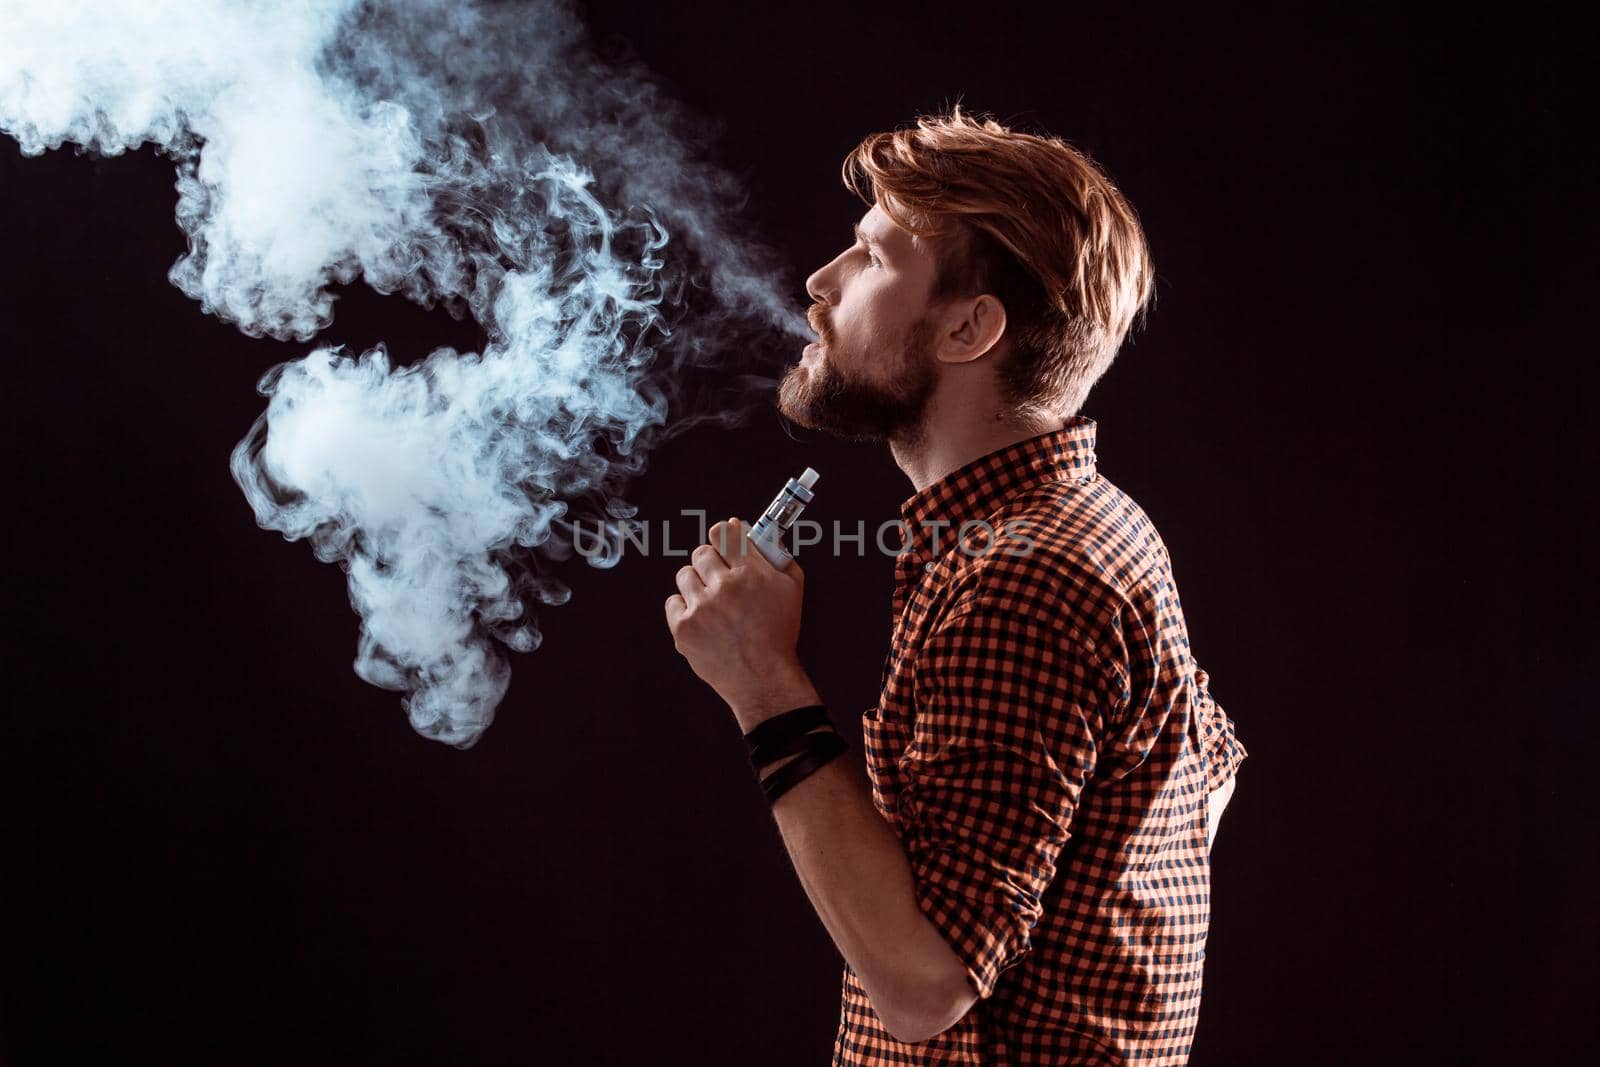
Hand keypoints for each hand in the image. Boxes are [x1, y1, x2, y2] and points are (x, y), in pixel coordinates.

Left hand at [664, 518, 819, 729]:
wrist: (763, 679)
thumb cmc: (778, 634)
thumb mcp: (791, 589)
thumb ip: (775, 555)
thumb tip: (753, 532)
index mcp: (750, 573)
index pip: (723, 532)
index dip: (724, 534)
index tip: (725, 540)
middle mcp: (724, 587)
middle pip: (701, 552)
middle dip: (711, 562)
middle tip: (721, 578)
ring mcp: (701, 608)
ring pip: (685, 575)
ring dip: (697, 584)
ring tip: (713, 603)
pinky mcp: (684, 628)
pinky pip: (673, 601)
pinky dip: (685, 608)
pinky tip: (703, 619)